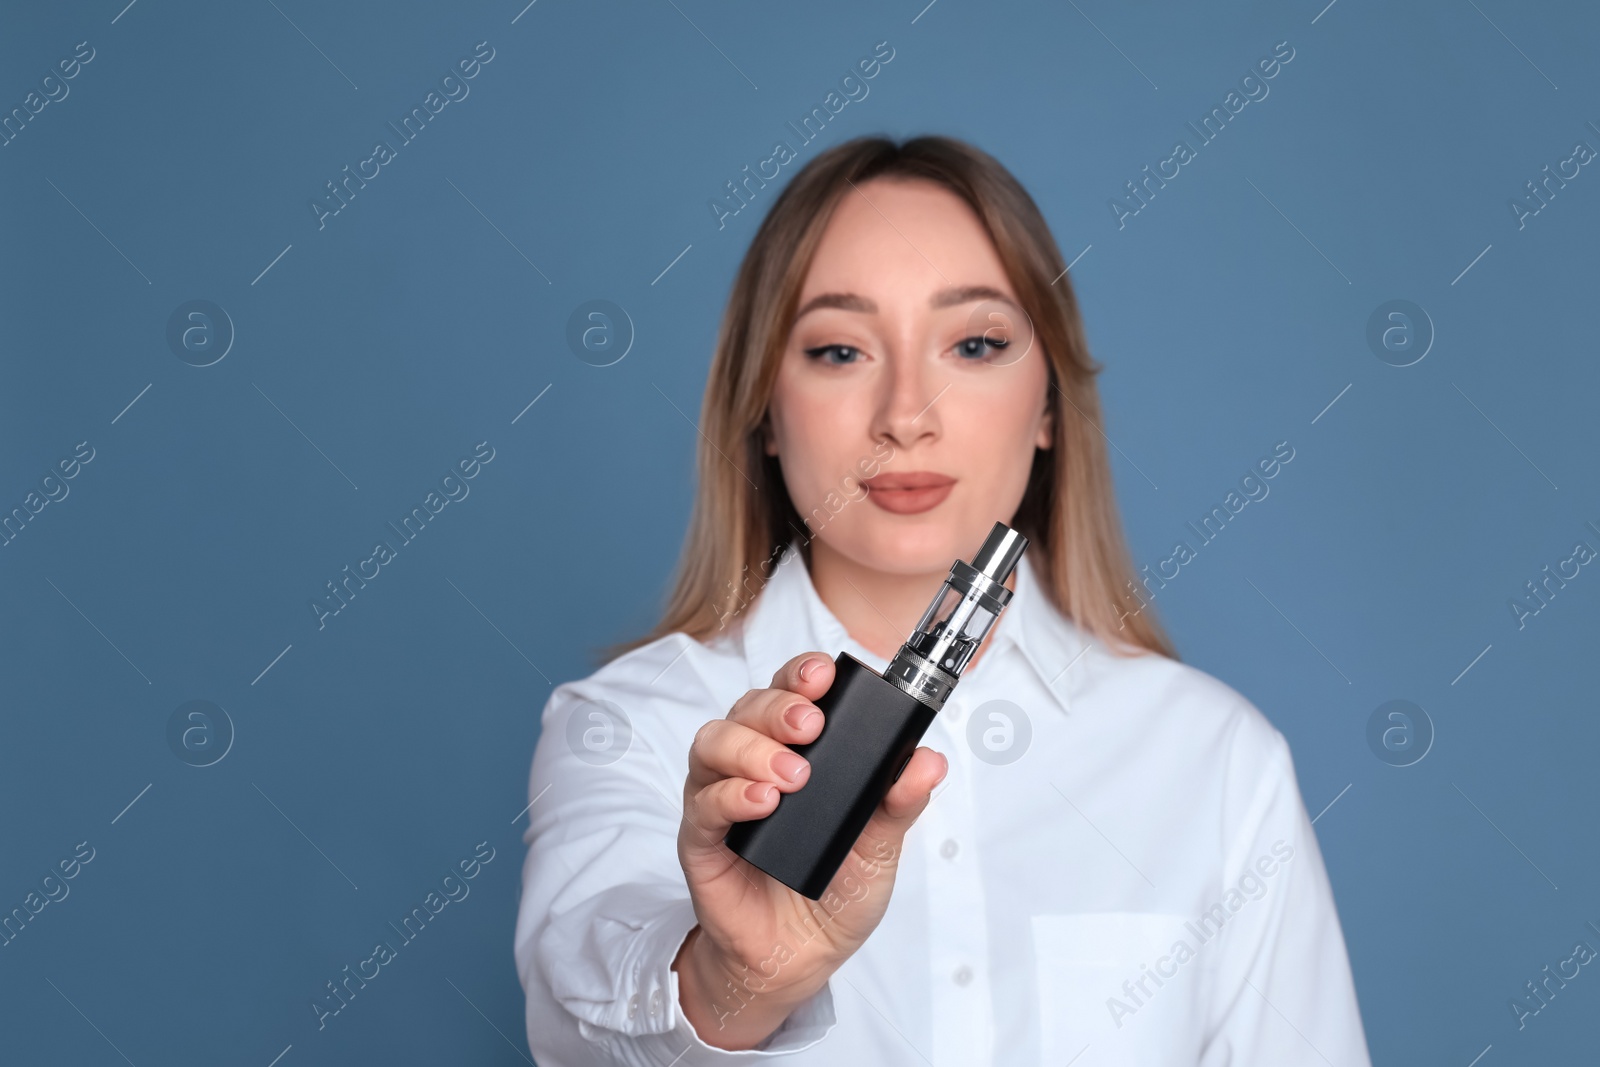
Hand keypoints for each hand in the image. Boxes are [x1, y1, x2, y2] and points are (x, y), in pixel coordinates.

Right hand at [671, 650, 947, 1048]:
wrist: (801, 958)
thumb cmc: (835, 892)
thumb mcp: (880, 846)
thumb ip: (899, 802)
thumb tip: (929, 761)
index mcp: (796, 751)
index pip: (790, 693)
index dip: (802, 674)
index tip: (825, 673)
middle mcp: (752, 763)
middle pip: (749, 708)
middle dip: (779, 706)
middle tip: (812, 725)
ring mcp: (722, 798)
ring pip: (714, 743)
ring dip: (753, 748)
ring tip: (792, 775)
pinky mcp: (701, 839)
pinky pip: (702, 804)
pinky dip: (731, 796)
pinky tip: (763, 803)